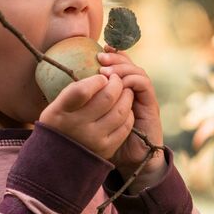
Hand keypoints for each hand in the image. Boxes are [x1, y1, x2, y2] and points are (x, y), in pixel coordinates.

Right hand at [39, 73, 134, 159]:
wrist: (58, 161)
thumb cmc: (59, 125)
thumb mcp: (56, 106)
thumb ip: (74, 91)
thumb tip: (100, 75)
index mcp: (60, 112)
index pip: (82, 91)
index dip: (96, 80)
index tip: (100, 77)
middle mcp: (77, 126)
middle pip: (107, 98)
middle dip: (116, 83)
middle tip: (116, 79)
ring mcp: (93, 139)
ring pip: (120, 110)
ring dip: (126, 96)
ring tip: (124, 91)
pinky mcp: (106, 149)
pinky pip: (125, 126)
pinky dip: (128, 113)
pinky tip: (124, 109)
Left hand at [97, 47, 164, 179]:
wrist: (132, 161)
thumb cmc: (108, 141)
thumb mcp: (93, 121)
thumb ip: (86, 107)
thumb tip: (64, 92)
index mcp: (121, 91)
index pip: (118, 66)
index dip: (111, 56)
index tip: (97, 52)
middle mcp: (133, 91)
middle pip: (128, 64)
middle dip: (115, 58)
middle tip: (100, 58)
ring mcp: (143, 97)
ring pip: (136, 71)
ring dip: (122, 68)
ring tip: (107, 71)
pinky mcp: (150, 104)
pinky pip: (144, 84)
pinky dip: (132, 79)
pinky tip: (120, 82)